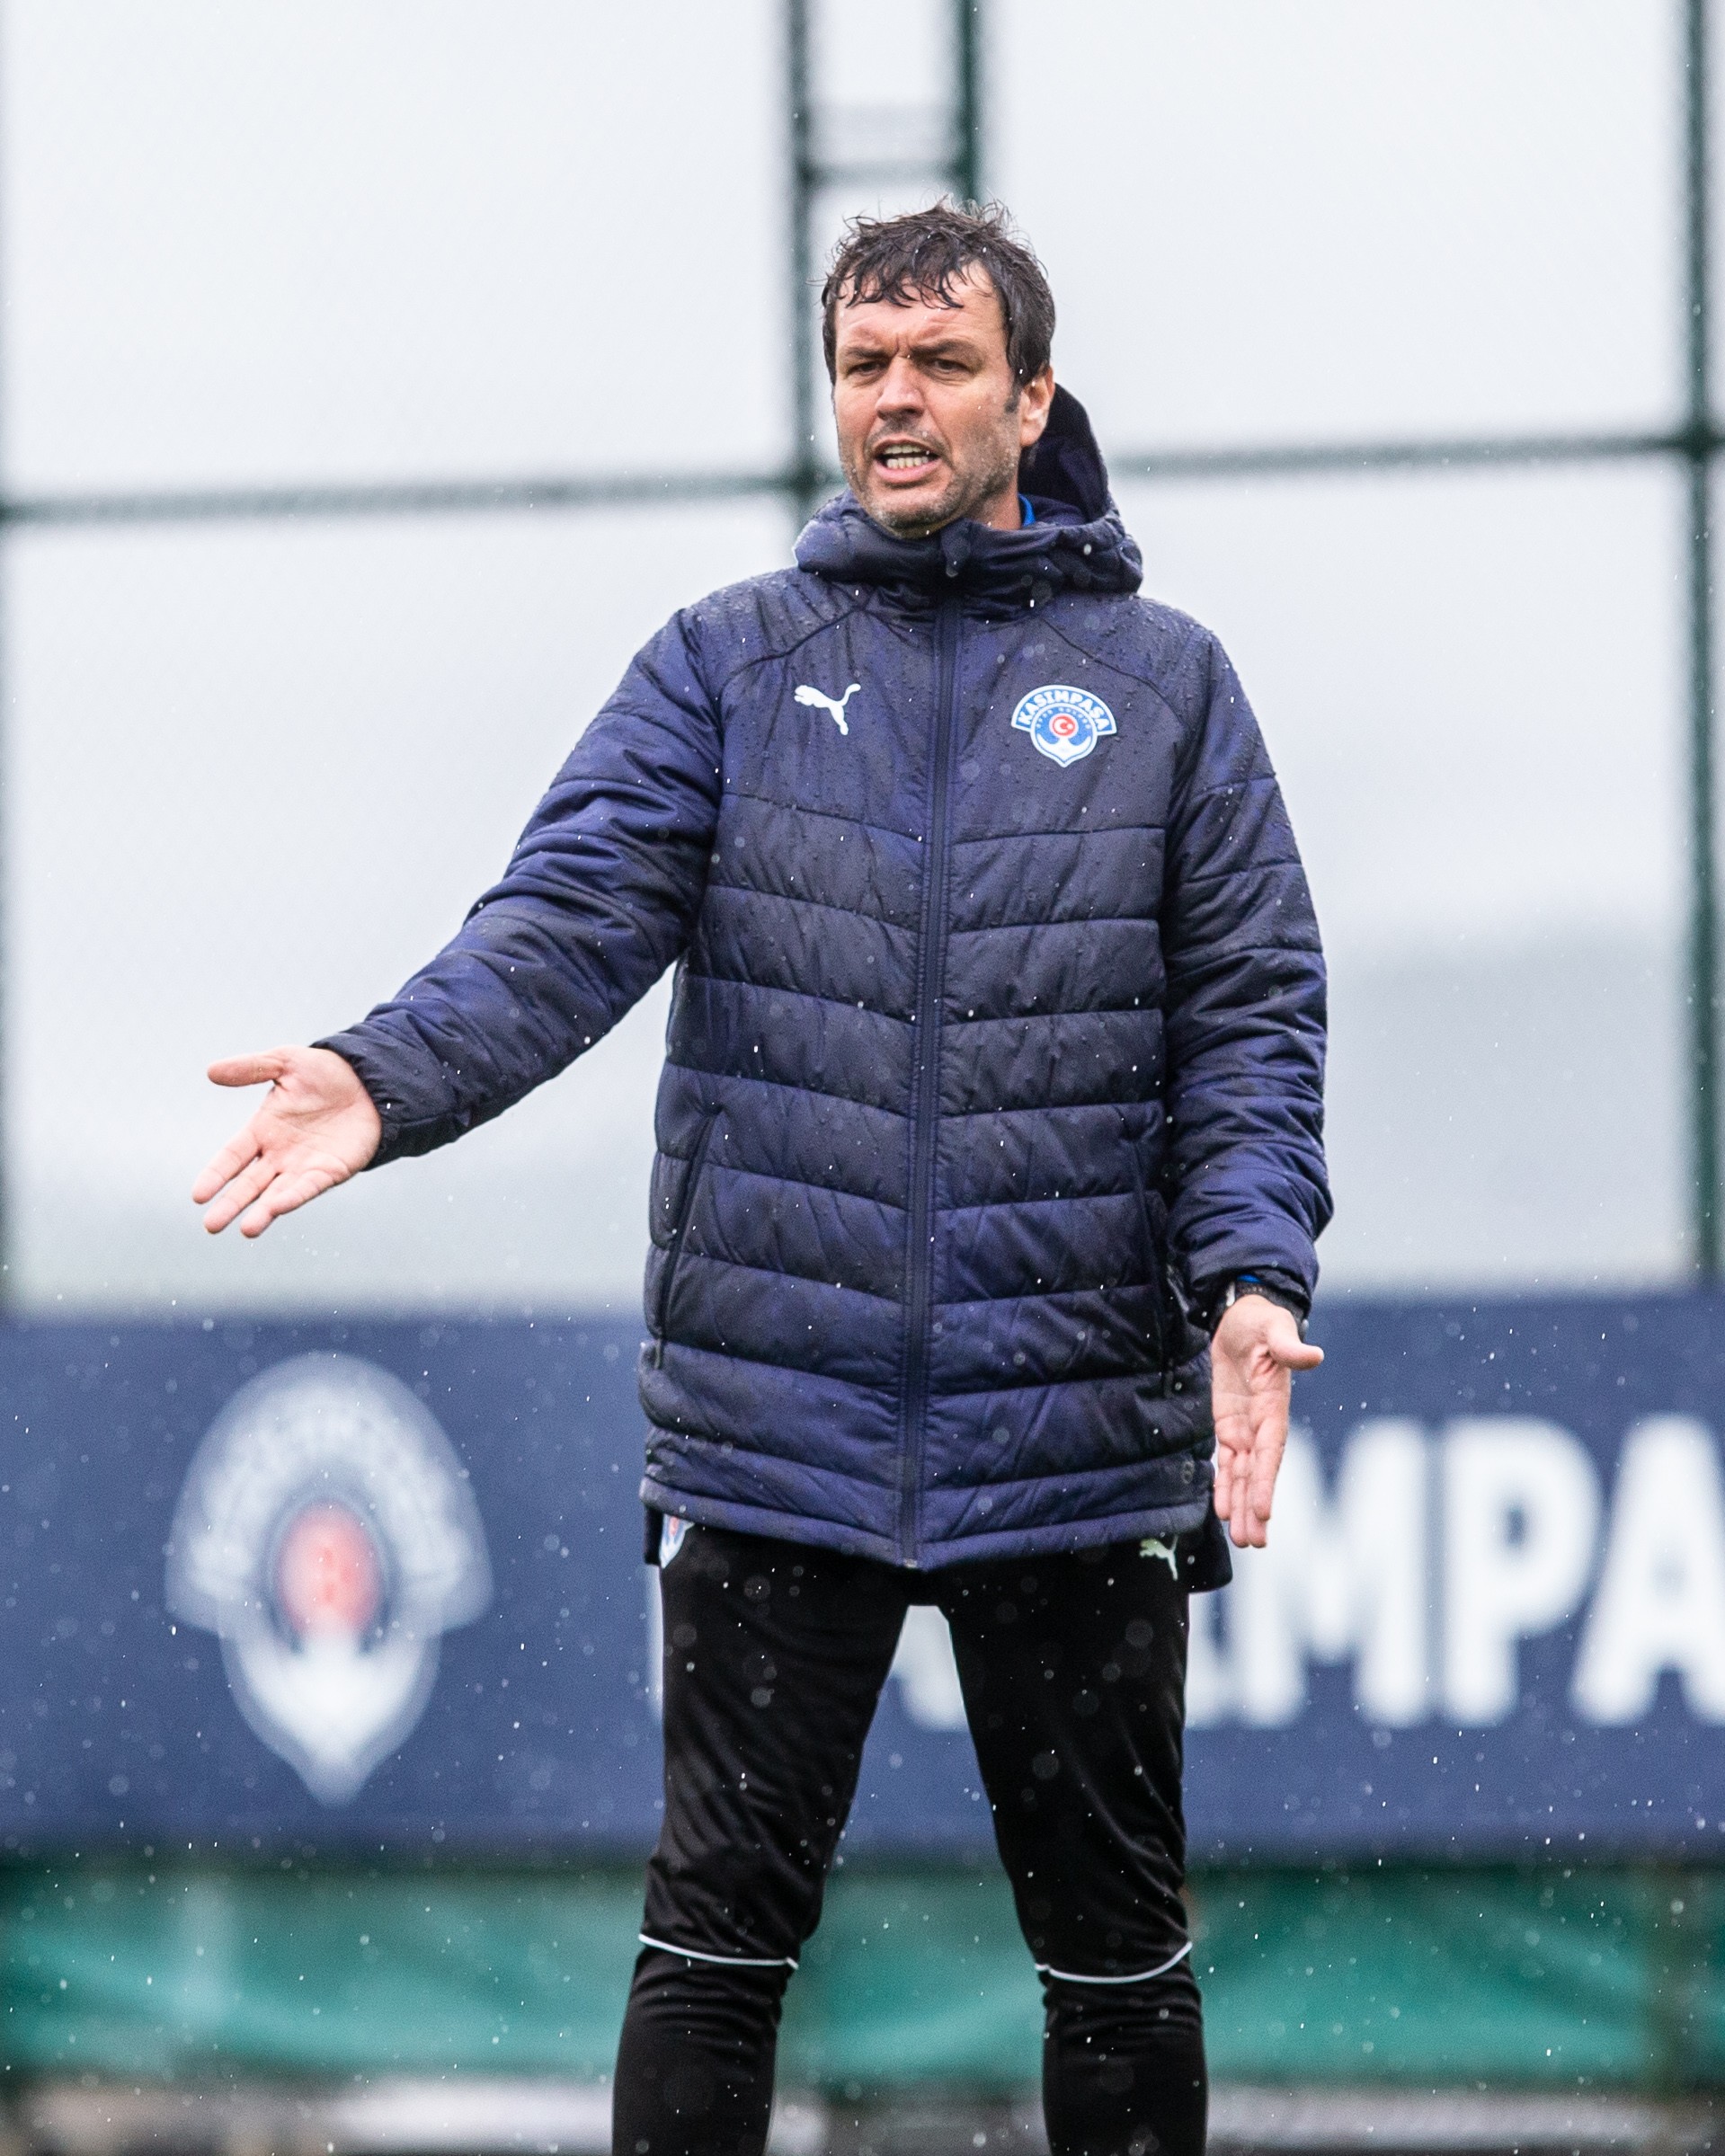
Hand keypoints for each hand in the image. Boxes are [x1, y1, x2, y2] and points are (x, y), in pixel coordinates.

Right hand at [193, 1047, 381, 1237]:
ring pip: (277, 1194)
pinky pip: (309, 1187)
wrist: (370, 1079)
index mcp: (262, 1130)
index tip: (198, 1195)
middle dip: (231, 1204)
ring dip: (262, 1212)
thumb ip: (251, 1067)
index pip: (231, 1157)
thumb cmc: (324, 1071)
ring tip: (247, 1229)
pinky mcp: (331, 1171)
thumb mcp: (285, 1062)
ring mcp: (304, 1165)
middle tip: (211, 1226)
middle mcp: (279, 1154)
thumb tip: (211, 1071)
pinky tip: (279, 1208)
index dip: (215, 1175)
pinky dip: (294, 1198)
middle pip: (249, 1184)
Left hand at [1210, 1294, 1323, 1548]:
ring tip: (1241, 1540)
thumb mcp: (1273, 1327)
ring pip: (1242, 1474)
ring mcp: (1245, 1426)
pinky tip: (1223, 1511)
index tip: (1263, 1511)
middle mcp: (1262, 1423)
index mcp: (1273, 1406)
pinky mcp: (1228, 1423)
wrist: (1240, 1314)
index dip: (1266, 1482)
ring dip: (1240, 1505)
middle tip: (1252, 1543)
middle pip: (1257, 1473)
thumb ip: (1288, 1346)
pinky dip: (1224, 1485)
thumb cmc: (1259, 1320)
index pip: (1271, 1451)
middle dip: (1254, 1507)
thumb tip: (1314, 1355)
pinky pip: (1226, 1460)